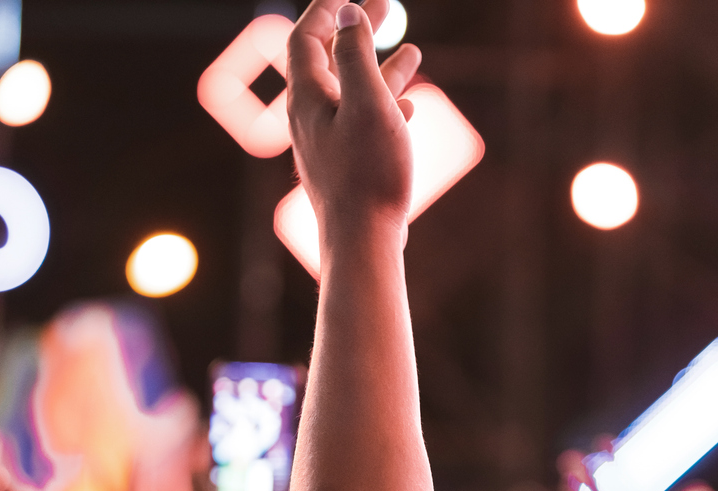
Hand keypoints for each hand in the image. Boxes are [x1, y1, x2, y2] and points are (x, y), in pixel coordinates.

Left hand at [287, 0, 421, 236]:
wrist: (362, 241)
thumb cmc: (367, 174)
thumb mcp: (367, 104)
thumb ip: (355, 55)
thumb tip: (347, 13)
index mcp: (308, 98)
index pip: (306, 38)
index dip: (325, 10)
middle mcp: (310, 117)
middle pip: (330, 60)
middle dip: (357, 32)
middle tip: (387, 7)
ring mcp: (327, 142)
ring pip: (352, 92)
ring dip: (379, 68)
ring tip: (411, 51)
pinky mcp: (344, 164)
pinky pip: (362, 122)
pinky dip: (384, 105)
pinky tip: (409, 105)